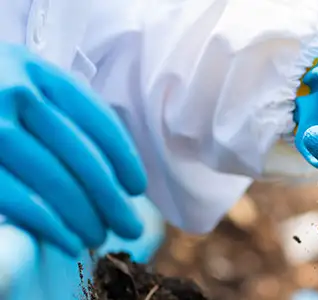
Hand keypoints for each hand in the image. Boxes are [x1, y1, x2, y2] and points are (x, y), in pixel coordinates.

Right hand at [0, 43, 146, 255]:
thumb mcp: (21, 81)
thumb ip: (60, 110)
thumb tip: (115, 176)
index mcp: (36, 69)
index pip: (96, 119)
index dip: (123, 158)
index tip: (137, 187)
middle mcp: (13, 91)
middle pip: (80, 154)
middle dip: (111, 198)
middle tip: (130, 227)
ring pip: (53, 178)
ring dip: (84, 216)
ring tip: (100, 238)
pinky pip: (16, 198)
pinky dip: (50, 225)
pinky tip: (69, 241)